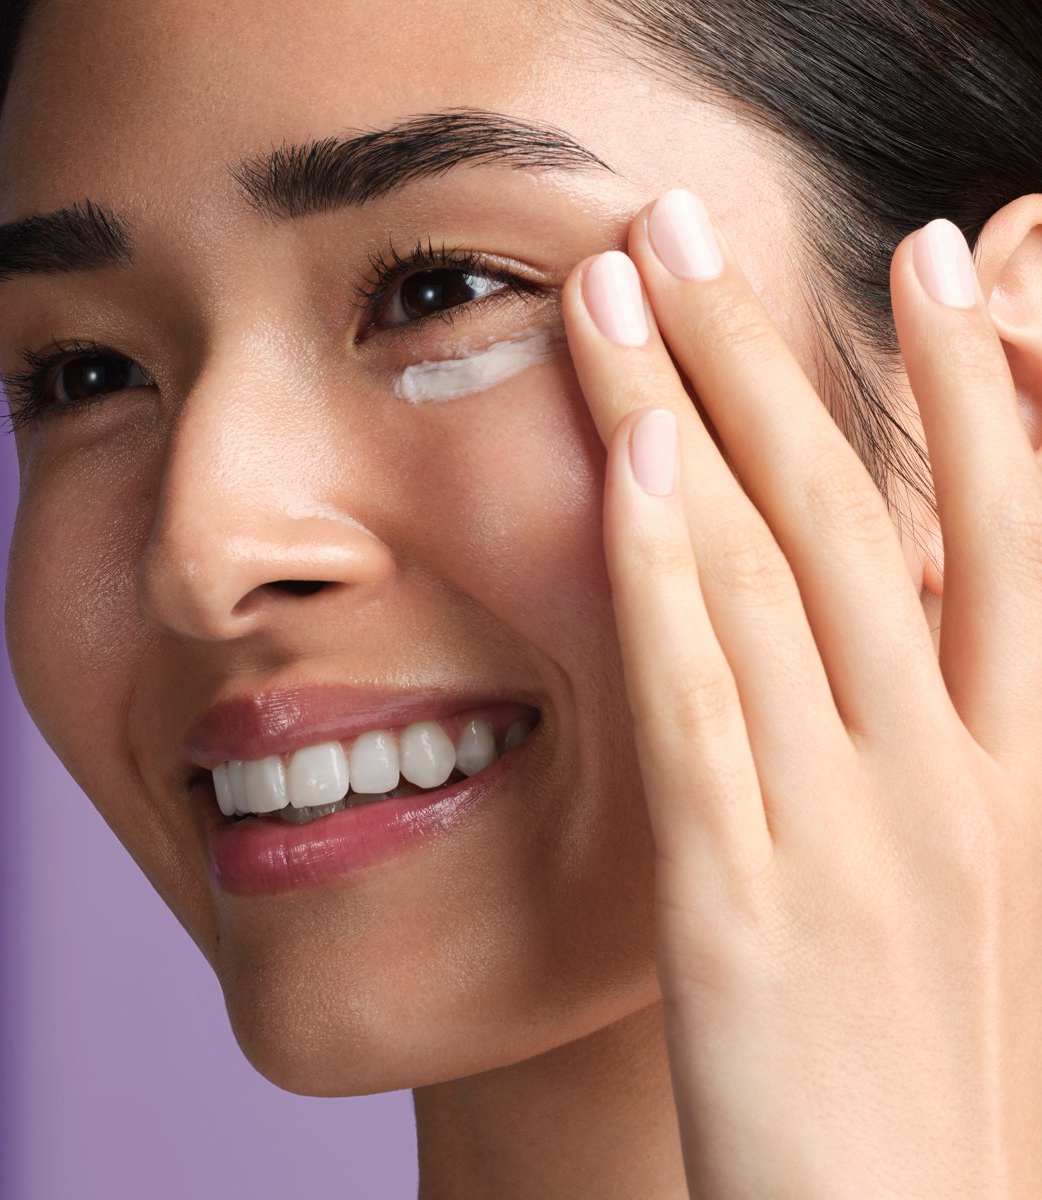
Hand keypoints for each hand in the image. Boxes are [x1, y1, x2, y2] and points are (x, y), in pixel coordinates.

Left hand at [560, 189, 1041, 1199]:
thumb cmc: (924, 1066)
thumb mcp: (955, 883)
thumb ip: (918, 745)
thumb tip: (852, 616)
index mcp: (1020, 769)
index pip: (1005, 529)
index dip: (967, 381)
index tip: (916, 256)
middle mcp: (954, 777)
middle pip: (861, 510)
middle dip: (776, 351)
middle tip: (695, 224)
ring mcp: (854, 834)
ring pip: (768, 575)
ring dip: (691, 417)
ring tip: (624, 291)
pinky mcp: (749, 902)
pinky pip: (700, 702)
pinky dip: (664, 577)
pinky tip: (626, 468)